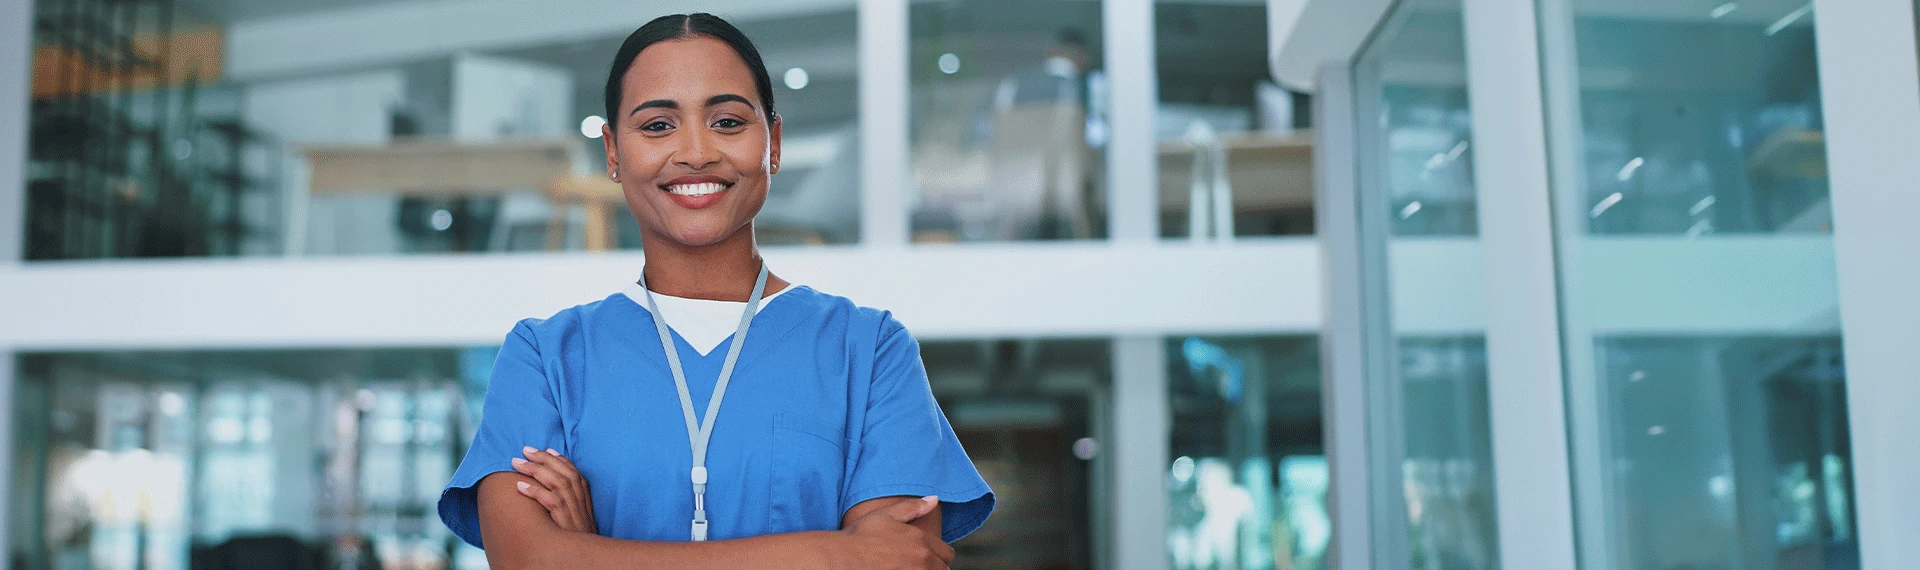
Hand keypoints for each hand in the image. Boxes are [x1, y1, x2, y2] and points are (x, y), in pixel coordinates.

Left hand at [511, 446, 597, 533]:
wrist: (584, 556)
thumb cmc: (578, 535)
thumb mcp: (579, 514)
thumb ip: (570, 499)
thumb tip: (552, 485)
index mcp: (584, 495)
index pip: (572, 470)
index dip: (558, 458)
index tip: (545, 449)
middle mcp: (580, 498)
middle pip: (562, 471)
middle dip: (542, 458)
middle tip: (524, 450)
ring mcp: (573, 508)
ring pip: (555, 481)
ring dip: (534, 470)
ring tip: (516, 463)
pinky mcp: (564, 519)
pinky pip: (549, 500)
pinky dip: (534, 491)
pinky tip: (519, 486)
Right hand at [837, 496, 953, 569]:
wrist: (841, 559)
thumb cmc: (859, 537)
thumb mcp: (886, 515)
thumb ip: (913, 507)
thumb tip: (934, 499)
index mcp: (922, 542)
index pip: (947, 554)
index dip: (938, 556)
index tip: (926, 558)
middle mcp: (922, 561)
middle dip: (934, 567)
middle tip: (914, 565)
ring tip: (905, 568)